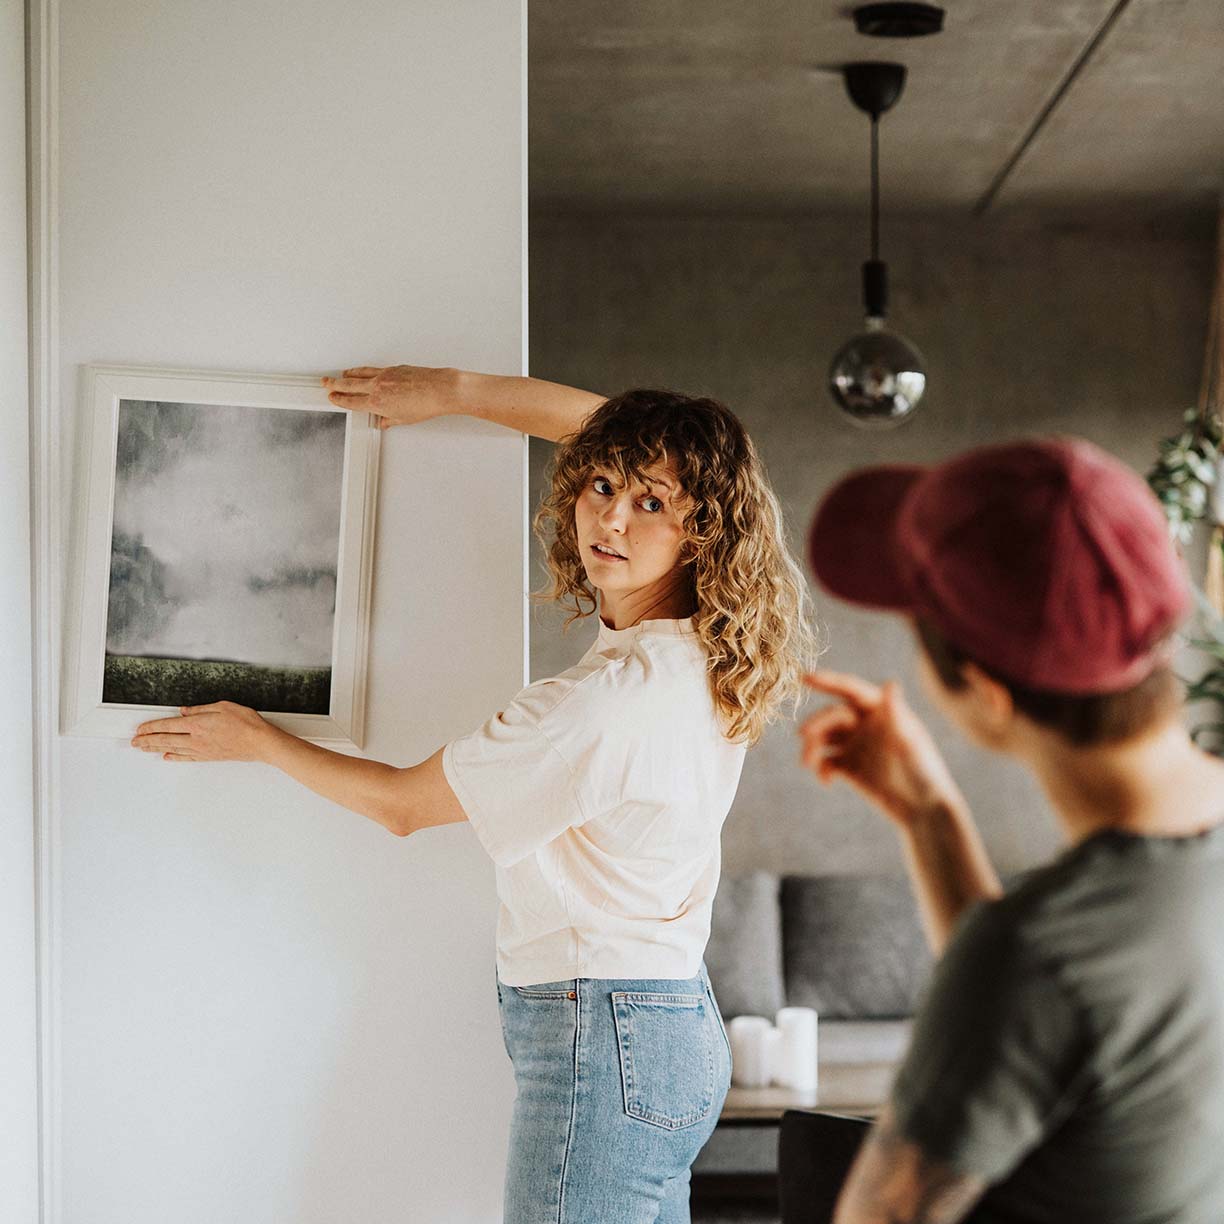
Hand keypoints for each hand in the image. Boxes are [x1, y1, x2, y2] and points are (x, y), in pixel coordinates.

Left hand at [130, 702, 274, 762]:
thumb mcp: (223, 706)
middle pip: (165, 739)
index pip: (167, 726)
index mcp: (198, 724)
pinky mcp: (209, 757)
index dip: (151, 727)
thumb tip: (184, 711)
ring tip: (144, 748)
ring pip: (173, 749)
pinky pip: (187, 758)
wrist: (260, 742)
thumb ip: (200, 708)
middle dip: (147, 740)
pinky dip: (175, 757)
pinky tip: (167, 757)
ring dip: (156, 749)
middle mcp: (196, 739)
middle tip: (134, 742)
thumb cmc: (246, 723)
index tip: (140, 729)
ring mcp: (202, 750)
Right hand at [322, 364, 459, 429]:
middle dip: (335, 384)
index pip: (352, 401)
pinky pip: (374, 369)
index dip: (340, 400)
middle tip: (325, 383)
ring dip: (348, 374)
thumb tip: (384, 422)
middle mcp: (378, 387)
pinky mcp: (394, 368)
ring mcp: (385, 375)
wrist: (440, 390)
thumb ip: (390, 420)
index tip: (332, 397)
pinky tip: (364, 371)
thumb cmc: (425, 405)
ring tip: (341, 375)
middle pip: (350, 385)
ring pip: (360, 373)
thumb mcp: (404, 419)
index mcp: (377, 403)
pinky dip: (365, 370)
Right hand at [799, 670, 962, 826]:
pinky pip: (826, 761)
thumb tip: (890, 683)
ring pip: (824, 737)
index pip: (851, 690)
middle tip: (803, 735)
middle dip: (817, 723)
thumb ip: (897, 714)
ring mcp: (857, 745)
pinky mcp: (849, 768)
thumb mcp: (911, 743)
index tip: (805, 678)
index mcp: (882, 710)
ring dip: (812, 746)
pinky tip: (826, 781)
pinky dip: (821, 768)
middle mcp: (866, 724)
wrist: (924, 810)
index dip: (828, 681)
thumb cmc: (925, 773)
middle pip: (833, 715)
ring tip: (807, 763)